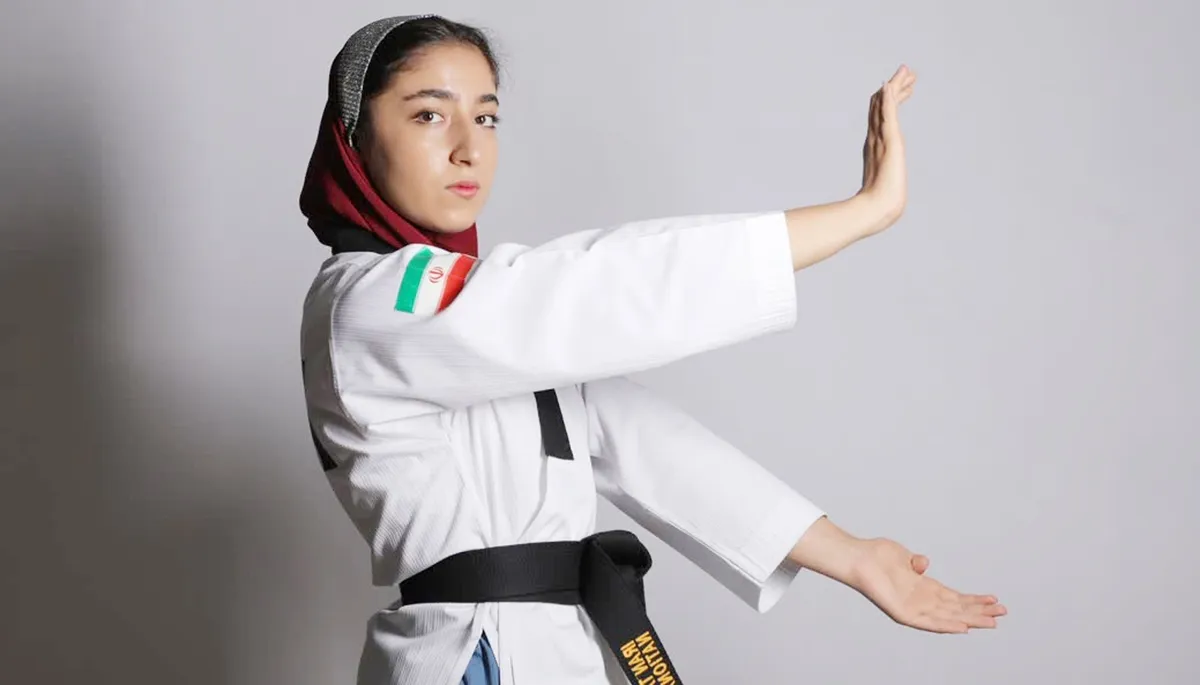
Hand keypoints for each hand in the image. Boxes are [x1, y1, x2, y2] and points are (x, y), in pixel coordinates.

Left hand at [849, 537, 1006, 633]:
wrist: (857, 557)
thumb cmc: (876, 556)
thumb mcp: (903, 557)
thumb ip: (916, 562)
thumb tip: (924, 563)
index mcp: (923, 588)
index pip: (955, 598)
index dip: (974, 600)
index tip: (994, 600)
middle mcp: (921, 600)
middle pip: (957, 609)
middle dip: (980, 611)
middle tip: (1003, 613)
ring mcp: (913, 608)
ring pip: (948, 617)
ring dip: (970, 619)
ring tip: (992, 622)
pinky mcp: (903, 613)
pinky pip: (928, 622)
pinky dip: (946, 625)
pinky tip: (963, 627)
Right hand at [858, 64, 916, 232]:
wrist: (878, 208)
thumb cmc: (880, 203)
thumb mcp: (885, 189)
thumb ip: (884, 186)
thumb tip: (886, 195)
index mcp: (875, 147)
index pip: (881, 118)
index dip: (890, 101)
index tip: (900, 87)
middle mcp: (875, 139)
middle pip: (882, 107)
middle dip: (895, 88)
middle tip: (906, 71)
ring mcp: (880, 139)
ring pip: (886, 106)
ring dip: (895, 87)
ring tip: (905, 71)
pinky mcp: (889, 141)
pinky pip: (888, 114)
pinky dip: (888, 99)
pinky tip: (890, 85)